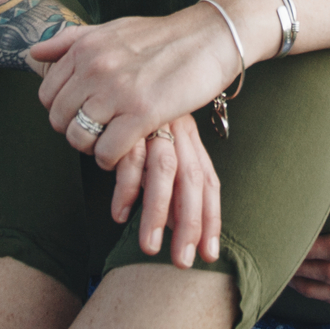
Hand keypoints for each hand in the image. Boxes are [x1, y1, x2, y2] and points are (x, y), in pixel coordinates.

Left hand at [29, 5, 236, 168]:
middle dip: (75, 131)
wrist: (209, 37)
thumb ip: (71, 40)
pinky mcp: (142, 113)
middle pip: (60, 120)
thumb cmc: (162, 37)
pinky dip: (111, 159)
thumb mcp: (112, 29)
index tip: (83, 113)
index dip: (62, 111)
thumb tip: (33, 53)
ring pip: (79, 138)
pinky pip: (106, 152)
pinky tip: (125, 149)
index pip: (47, 95)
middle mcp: (95, 68)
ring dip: (92, 148)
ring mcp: (118, 91)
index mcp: (85, 48)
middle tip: (98, 131)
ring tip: (110, 141)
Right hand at [108, 113, 222, 267]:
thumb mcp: (161, 143)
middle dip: (190, 224)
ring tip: (149, 248)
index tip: (209, 254)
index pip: (208, 182)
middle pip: (191, 182)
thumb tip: (176, 226)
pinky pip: (129, 159)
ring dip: (157, 213)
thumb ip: (170, 181)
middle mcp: (177, 133)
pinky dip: (125, 188)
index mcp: (190, 139)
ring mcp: (153, 127)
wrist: (118, 66)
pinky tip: (120, 214)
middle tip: (183, 262)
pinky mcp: (126, 124)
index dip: (211, 218)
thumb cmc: (139, 115)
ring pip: (163, 173)